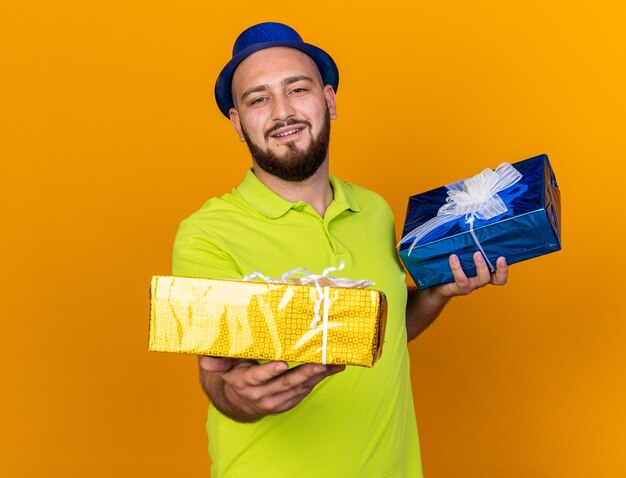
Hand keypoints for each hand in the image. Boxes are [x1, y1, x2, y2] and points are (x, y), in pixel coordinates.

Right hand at [198, 356, 344, 422]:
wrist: (238, 402)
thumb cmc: (234, 372)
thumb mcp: (224, 365)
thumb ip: (217, 360)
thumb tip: (205, 359)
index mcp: (243, 382)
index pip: (257, 377)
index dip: (270, 371)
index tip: (283, 363)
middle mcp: (259, 394)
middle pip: (284, 384)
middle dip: (304, 373)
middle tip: (320, 364)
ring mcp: (274, 401)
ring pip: (298, 388)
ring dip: (316, 377)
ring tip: (332, 365)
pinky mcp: (286, 403)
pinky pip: (304, 392)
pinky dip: (318, 381)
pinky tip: (331, 370)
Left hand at [435, 251, 507, 297]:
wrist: (437, 285)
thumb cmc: (451, 268)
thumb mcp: (462, 257)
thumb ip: (468, 247)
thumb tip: (471, 226)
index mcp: (484, 273)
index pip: (500, 275)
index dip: (504, 269)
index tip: (502, 257)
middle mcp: (480, 280)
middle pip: (498, 280)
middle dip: (500, 269)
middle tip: (499, 257)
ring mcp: (471, 285)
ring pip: (482, 280)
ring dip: (481, 266)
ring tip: (476, 253)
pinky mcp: (459, 288)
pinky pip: (462, 279)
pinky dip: (458, 267)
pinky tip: (453, 257)